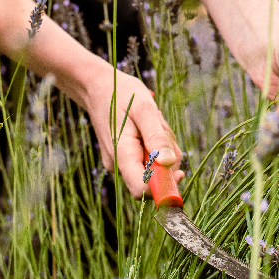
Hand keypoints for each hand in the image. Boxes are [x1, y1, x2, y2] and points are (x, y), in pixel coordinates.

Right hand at [82, 67, 183, 196]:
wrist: (99, 87)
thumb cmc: (121, 94)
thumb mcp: (143, 108)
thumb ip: (156, 136)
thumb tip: (170, 164)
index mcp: (121, 156)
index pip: (142, 190)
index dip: (164, 187)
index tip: (179, 169)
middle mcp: (119, 165)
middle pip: (156, 177)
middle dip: (168, 155)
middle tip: (160, 125)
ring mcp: (122, 163)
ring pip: (157, 167)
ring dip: (164, 146)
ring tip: (153, 121)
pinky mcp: (127, 158)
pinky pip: (151, 159)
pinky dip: (157, 144)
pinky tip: (148, 126)